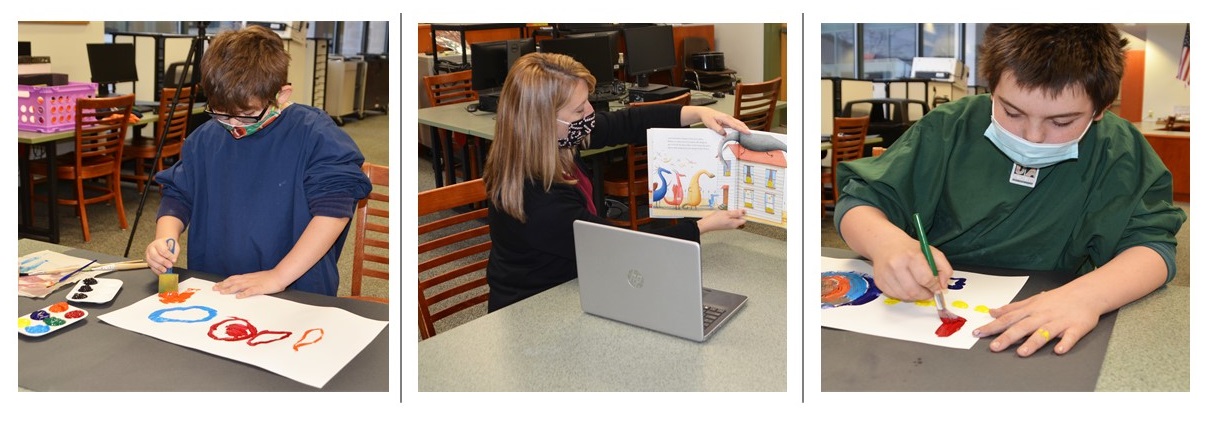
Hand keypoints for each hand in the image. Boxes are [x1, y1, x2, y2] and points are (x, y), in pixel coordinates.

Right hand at [145, 237, 178, 274]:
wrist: (164, 243)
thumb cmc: (169, 245)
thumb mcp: (174, 246)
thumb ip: (174, 253)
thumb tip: (173, 261)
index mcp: (158, 243)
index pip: (162, 249)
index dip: (168, 255)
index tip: (174, 260)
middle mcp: (151, 248)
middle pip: (154, 256)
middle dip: (162, 262)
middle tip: (170, 266)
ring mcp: (148, 255)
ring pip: (150, 262)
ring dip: (158, 267)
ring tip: (165, 270)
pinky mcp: (148, 261)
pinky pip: (151, 266)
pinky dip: (156, 270)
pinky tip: (161, 272)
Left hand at [213, 269, 290, 298]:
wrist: (280, 275)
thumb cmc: (271, 277)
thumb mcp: (258, 278)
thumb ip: (250, 281)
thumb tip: (243, 287)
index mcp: (248, 277)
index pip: (233, 278)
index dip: (225, 282)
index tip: (217, 285)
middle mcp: (249, 279)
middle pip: (233, 282)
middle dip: (223, 285)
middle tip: (215, 289)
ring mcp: (254, 283)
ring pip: (239, 286)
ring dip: (229, 289)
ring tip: (222, 292)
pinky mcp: (260, 288)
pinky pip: (250, 291)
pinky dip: (244, 294)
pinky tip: (238, 297)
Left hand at [684, 106, 749, 134]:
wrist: (705, 113)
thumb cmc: (708, 117)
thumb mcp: (711, 124)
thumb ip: (718, 129)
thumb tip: (724, 134)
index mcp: (725, 118)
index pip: (735, 125)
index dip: (742, 129)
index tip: (748, 132)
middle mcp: (728, 118)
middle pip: (739, 123)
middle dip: (746, 128)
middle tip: (751, 134)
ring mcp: (729, 119)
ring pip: (738, 123)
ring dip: (743, 128)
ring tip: (748, 133)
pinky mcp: (728, 121)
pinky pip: (735, 124)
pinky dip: (740, 127)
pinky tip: (741, 131)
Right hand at [696, 209, 745, 232]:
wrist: (707, 224)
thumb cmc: (716, 219)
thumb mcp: (727, 213)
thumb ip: (736, 213)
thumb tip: (743, 212)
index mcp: (735, 224)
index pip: (744, 219)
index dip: (743, 214)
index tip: (741, 209)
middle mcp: (733, 225)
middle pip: (739, 219)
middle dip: (737, 213)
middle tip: (732, 209)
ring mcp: (729, 225)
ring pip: (734, 218)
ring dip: (732, 214)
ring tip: (727, 211)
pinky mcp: (725, 224)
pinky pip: (729, 219)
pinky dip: (728, 215)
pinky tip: (724, 213)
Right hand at [868, 236, 952, 301]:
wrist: (885, 244)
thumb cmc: (910, 249)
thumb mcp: (931, 252)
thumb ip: (944, 268)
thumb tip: (943, 286)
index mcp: (911, 255)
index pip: (926, 279)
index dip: (934, 287)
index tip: (937, 288)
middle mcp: (896, 265)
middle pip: (914, 291)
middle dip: (925, 295)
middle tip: (929, 293)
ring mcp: (886, 274)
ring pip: (905, 296)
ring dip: (915, 296)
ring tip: (919, 289)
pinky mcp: (879, 282)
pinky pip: (895, 296)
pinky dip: (904, 295)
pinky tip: (907, 287)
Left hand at [974, 288, 1100, 356]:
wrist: (1086, 293)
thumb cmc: (1058, 298)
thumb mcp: (1032, 300)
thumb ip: (1012, 308)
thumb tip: (992, 312)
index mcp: (1031, 310)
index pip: (1008, 318)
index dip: (992, 326)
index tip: (978, 333)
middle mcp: (1043, 316)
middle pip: (1023, 327)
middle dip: (1008, 337)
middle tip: (994, 347)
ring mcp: (1060, 322)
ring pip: (1044, 332)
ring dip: (1033, 342)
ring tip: (1022, 352)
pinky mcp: (1077, 327)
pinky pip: (1071, 336)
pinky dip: (1065, 342)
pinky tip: (1059, 350)